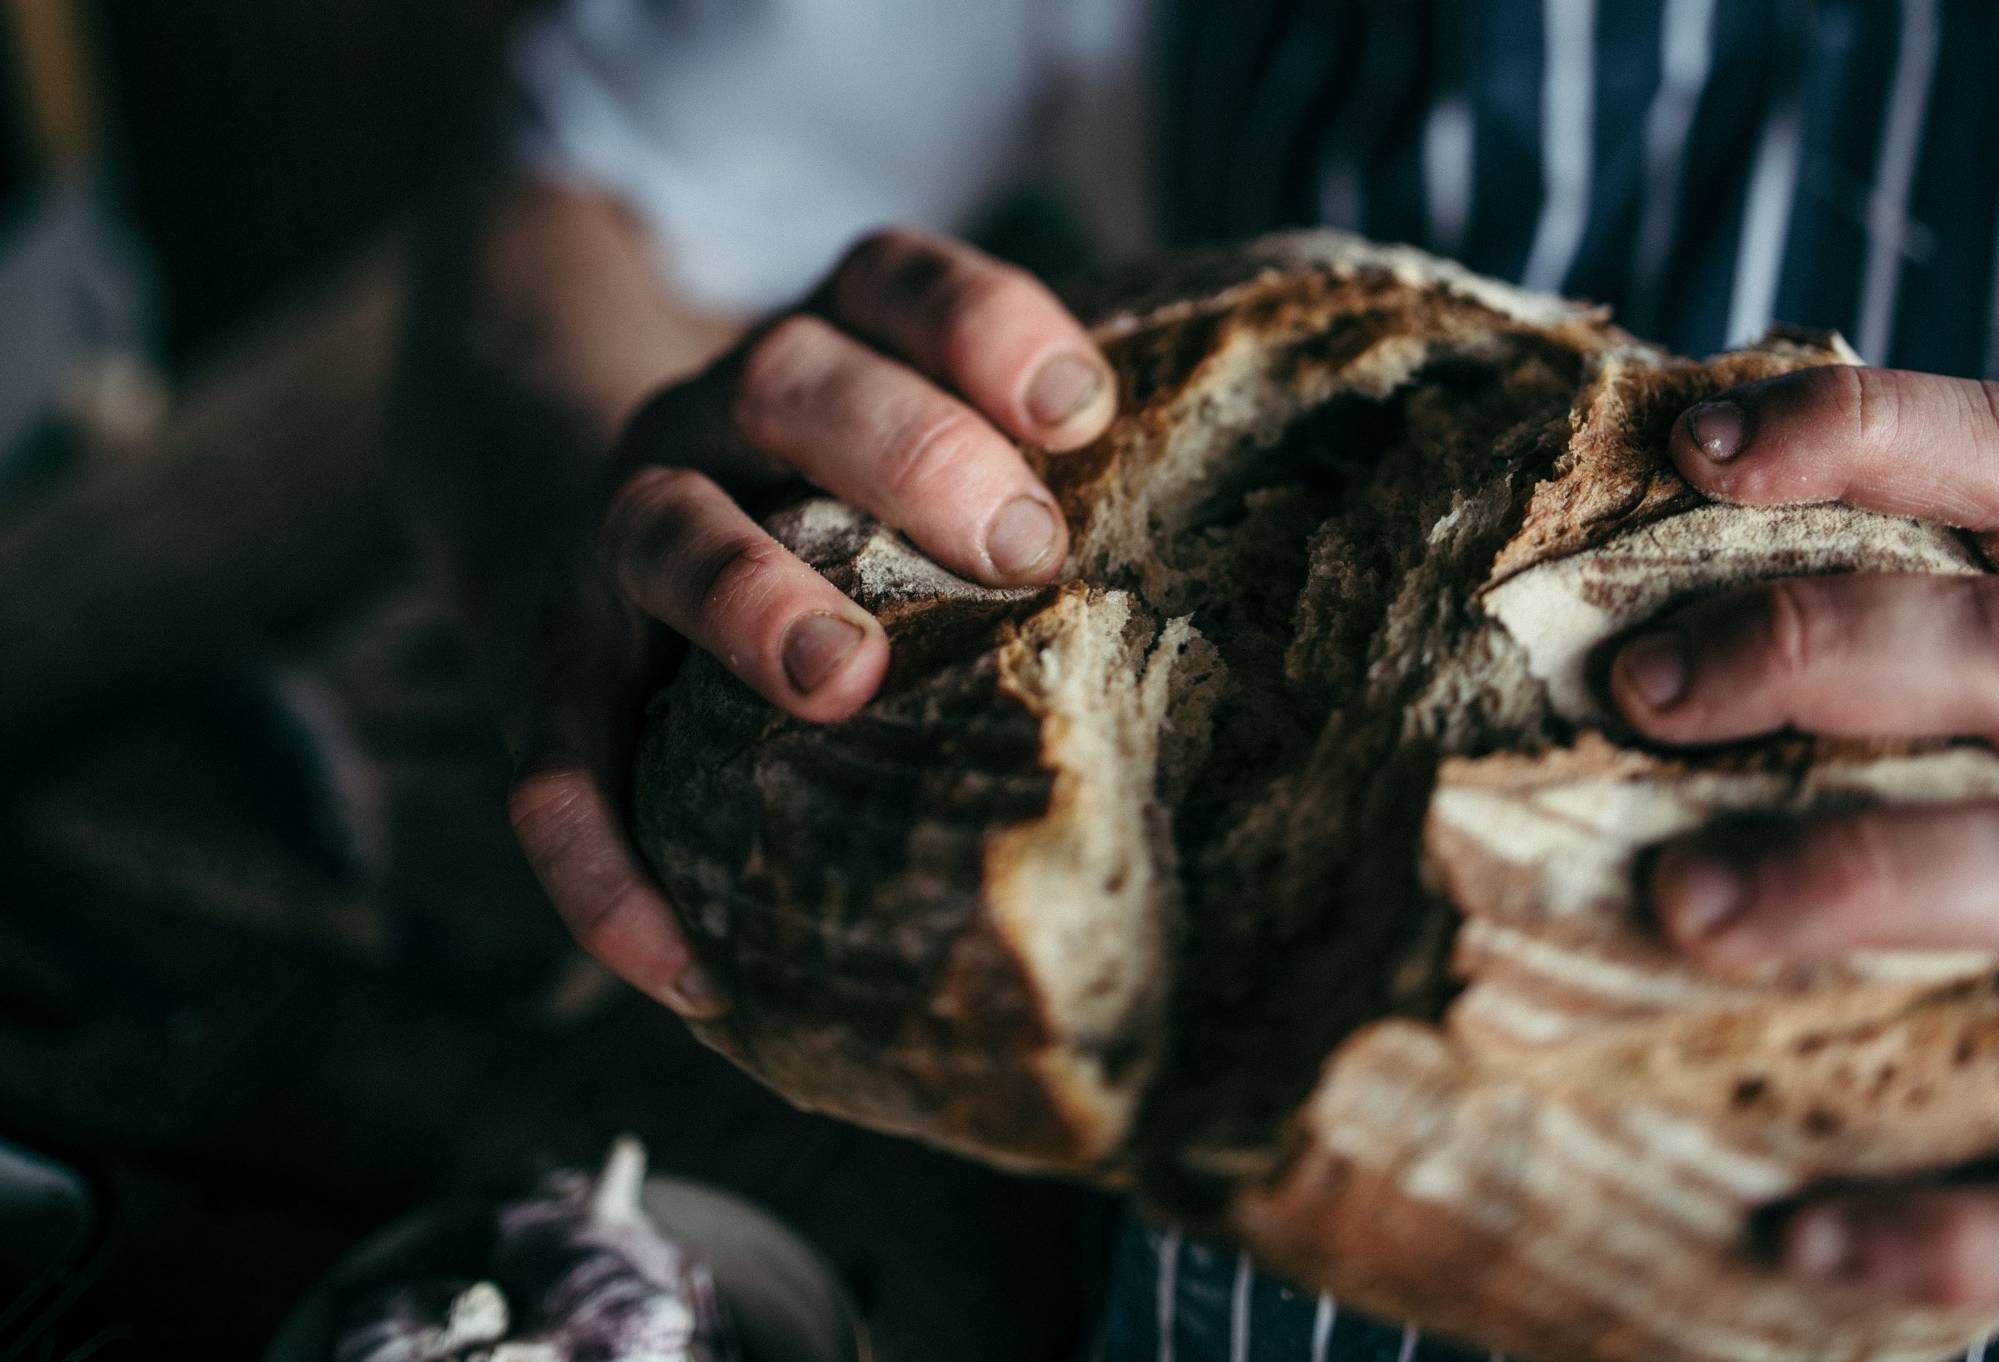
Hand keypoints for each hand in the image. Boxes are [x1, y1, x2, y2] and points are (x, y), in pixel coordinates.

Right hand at [503, 228, 1116, 1016]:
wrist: (535, 486)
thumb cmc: (804, 512)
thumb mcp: (889, 453)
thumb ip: (1008, 488)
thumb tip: (1221, 600)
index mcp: (814, 354)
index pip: (888, 282)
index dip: (980, 322)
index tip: (1079, 408)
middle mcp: (705, 422)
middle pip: (787, 377)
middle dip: (905, 449)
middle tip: (1022, 549)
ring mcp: (612, 535)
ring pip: (663, 529)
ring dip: (751, 594)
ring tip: (839, 677)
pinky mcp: (550, 670)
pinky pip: (550, 758)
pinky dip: (599, 858)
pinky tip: (678, 962)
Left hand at [1607, 363, 1998, 1309]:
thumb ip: (1917, 616)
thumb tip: (1666, 521)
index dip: (1866, 434)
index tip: (1693, 449)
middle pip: (1986, 648)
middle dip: (1807, 651)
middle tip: (1640, 691)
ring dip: (1846, 881)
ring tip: (1682, 907)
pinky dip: (1952, 1225)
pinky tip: (1797, 1244)